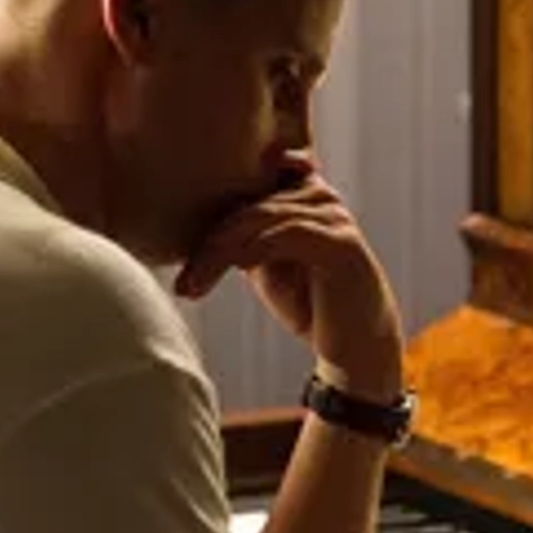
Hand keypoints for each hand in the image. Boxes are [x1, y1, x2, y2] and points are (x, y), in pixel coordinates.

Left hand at [175, 156, 403, 397]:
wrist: (356, 348)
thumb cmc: (310, 306)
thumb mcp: (267, 263)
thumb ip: (243, 236)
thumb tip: (191, 222)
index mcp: (303, 192)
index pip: (246, 184)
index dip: (210, 209)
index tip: (176, 247)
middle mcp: (321, 196)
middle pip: (247, 204)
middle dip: (207, 242)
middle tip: (181, 283)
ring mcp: (334, 217)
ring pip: (258, 219)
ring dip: (217, 254)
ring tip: (190, 287)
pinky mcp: (340, 243)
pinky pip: (281, 236)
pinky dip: (246, 255)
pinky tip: (220, 277)